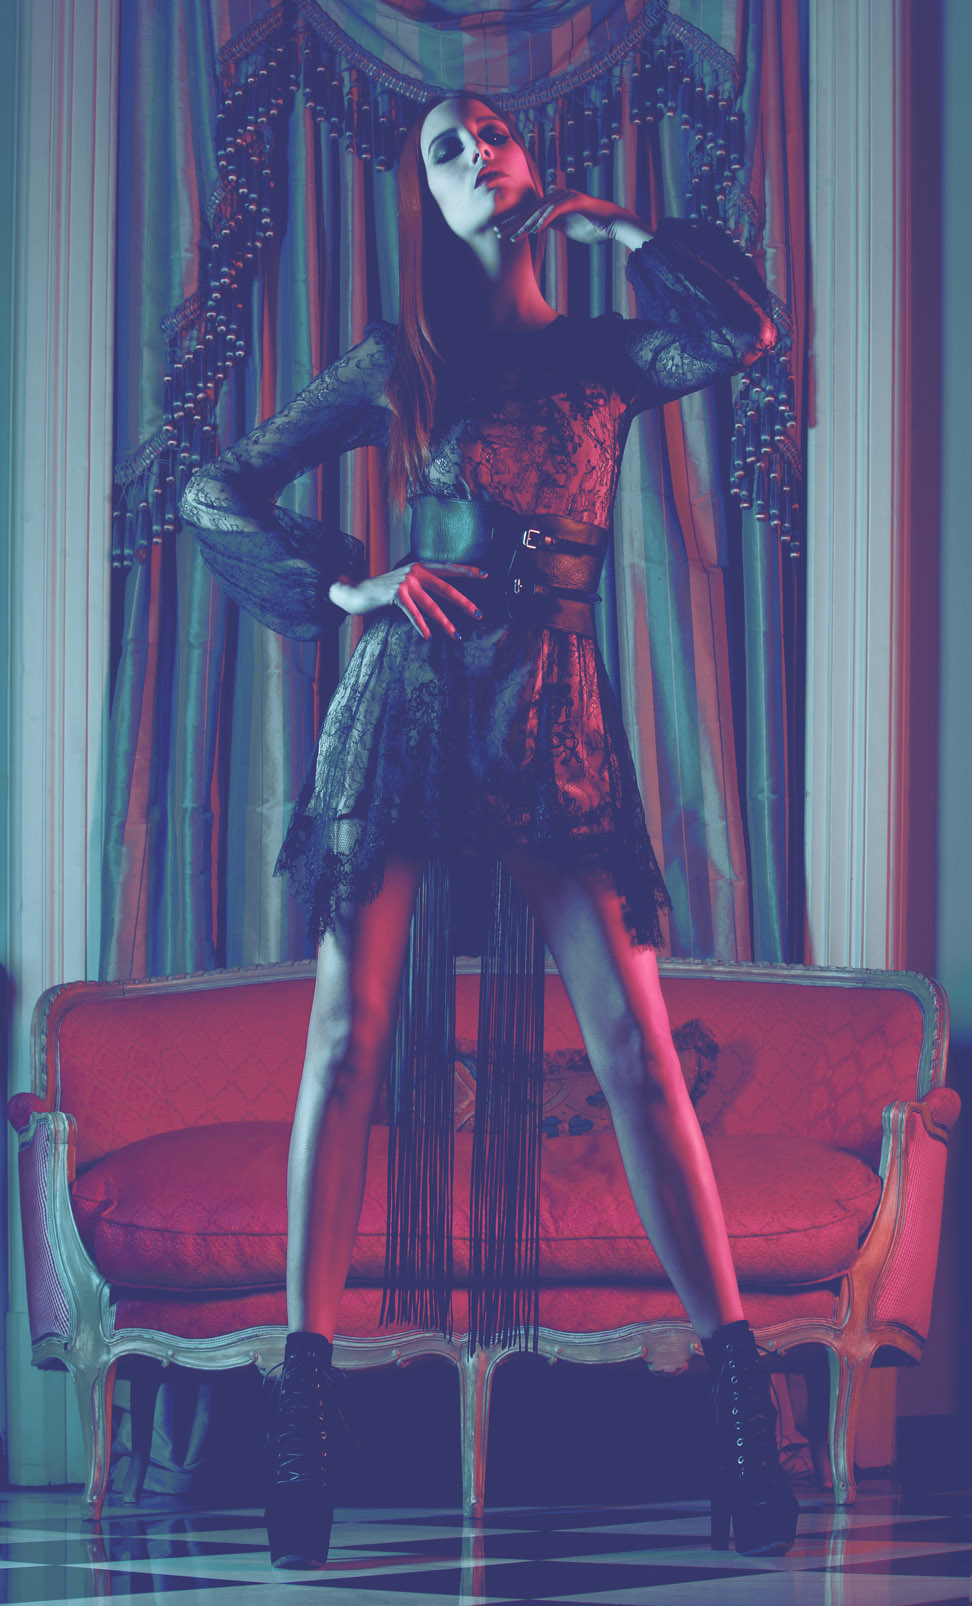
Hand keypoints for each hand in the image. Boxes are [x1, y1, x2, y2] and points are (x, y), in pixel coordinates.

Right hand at [330, 560, 486, 640]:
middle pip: (445, 588)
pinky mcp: (396, 595)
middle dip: (463, 603)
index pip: (447, 568)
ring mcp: (405, 583)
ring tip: (456, 635)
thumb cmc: (383, 591)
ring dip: (445, 623)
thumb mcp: (405, 583)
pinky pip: (413, 613)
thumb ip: (421, 584)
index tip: (485, 574)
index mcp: (419, 566)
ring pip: (431, 606)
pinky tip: (428, 636)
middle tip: (478, 614)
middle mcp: (414, 572)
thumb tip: (440, 593)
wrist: (357, 591)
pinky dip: (421, 626)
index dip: (466, 571)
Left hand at [495, 189, 649, 249]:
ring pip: (542, 211)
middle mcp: (559, 196)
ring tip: (515, 236)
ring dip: (527, 224)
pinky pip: (557, 211)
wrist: (615, 224)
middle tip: (499, 231)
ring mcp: (567, 197)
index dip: (515, 222)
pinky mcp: (576, 201)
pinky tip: (535, 230)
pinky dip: (545, 220)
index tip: (502, 232)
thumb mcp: (567, 227)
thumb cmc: (593, 227)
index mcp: (555, 203)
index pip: (531, 213)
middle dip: (515, 222)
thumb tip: (536, 228)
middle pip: (532, 210)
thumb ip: (552, 224)